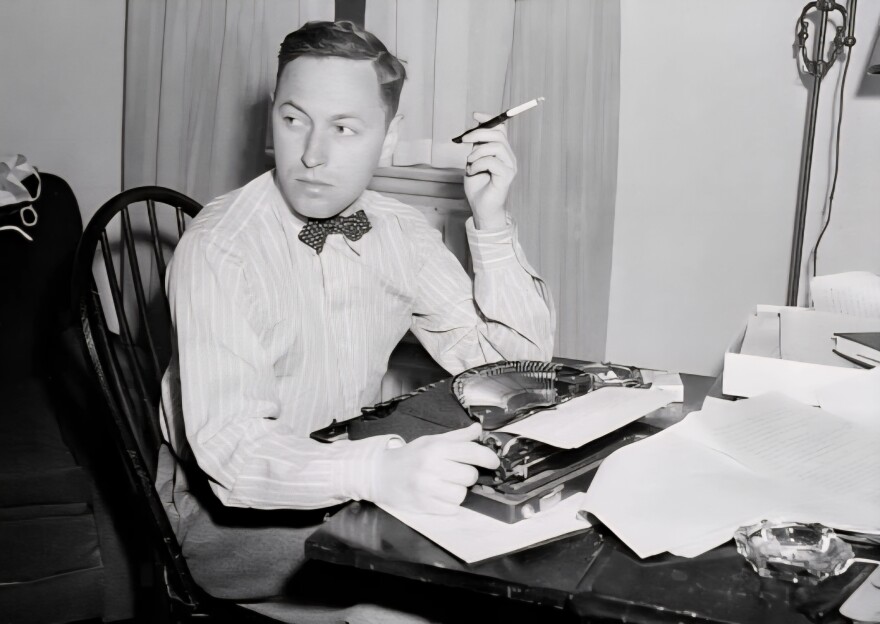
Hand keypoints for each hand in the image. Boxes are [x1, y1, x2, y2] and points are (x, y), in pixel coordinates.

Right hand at [372, 423, 499, 514]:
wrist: (379, 474)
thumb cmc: (410, 456)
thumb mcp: (431, 441)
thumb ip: (457, 437)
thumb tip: (478, 429)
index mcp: (436, 448)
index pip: (471, 452)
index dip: (488, 458)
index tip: (494, 462)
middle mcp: (432, 467)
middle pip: (470, 475)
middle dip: (467, 475)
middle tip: (456, 472)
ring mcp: (427, 488)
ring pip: (462, 494)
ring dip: (458, 490)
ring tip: (445, 484)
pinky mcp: (423, 506)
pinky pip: (451, 509)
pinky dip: (450, 504)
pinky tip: (439, 496)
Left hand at [460, 112, 517, 229]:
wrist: (481, 208)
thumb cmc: (477, 187)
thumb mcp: (473, 161)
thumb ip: (476, 147)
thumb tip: (473, 130)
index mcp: (502, 152)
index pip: (501, 129)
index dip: (489, 119)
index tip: (475, 115)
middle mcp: (509, 157)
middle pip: (499, 135)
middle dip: (479, 133)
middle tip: (464, 140)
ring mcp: (510, 167)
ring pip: (497, 146)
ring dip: (478, 152)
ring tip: (469, 163)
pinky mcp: (507, 177)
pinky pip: (492, 162)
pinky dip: (478, 164)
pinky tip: (472, 172)